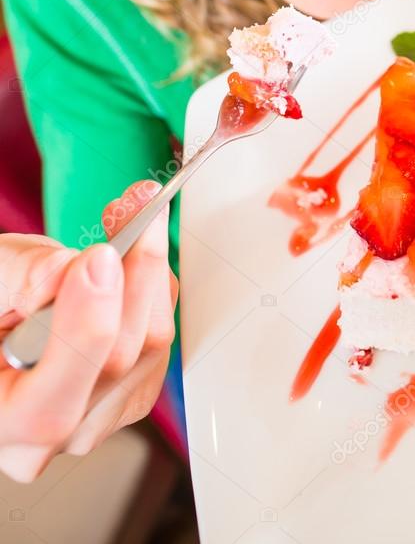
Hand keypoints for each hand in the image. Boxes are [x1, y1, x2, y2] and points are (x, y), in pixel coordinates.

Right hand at [0, 180, 177, 481]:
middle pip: (115, 365)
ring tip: (132, 215)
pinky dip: (153, 286)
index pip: (51, 409)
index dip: (84, 332)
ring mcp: (93, 422)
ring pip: (148, 348)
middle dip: (133, 274)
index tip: (100, 257)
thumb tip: (65, 270)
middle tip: (134, 210)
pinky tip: (135, 250)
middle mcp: (45, 441)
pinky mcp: (127, 395)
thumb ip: (20, 278)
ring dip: (149, 270)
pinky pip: (158, 339)